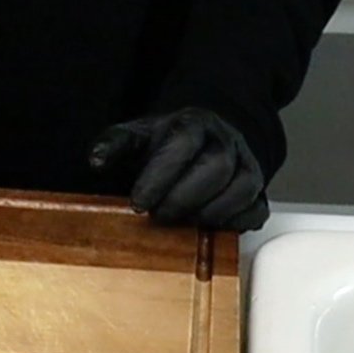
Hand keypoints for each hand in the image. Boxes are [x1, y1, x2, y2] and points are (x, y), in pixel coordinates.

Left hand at [88, 107, 268, 230]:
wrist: (210, 135)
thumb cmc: (170, 142)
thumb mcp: (139, 135)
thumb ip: (115, 144)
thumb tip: (95, 160)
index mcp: (193, 124)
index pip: (181, 144)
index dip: (159, 176)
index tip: (138, 202)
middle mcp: (225, 142)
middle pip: (216, 166)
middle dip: (184, 197)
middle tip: (158, 216)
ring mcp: (246, 165)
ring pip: (241, 188)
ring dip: (209, 212)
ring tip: (182, 223)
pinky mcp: (257, 191)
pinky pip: (256, 209)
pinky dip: (235, 223)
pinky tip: (210, 228)